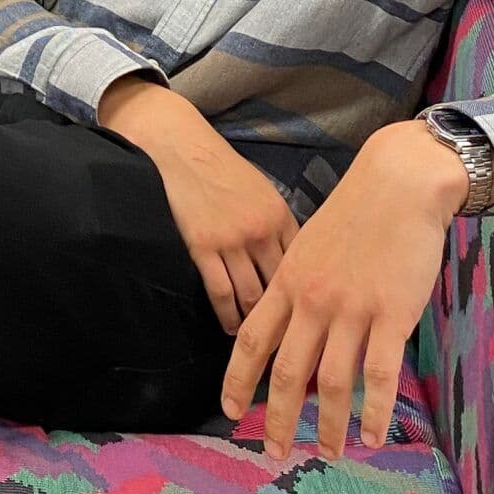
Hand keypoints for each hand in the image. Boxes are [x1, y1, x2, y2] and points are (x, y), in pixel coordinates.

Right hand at [101, 78, 299, 334]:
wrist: (182, 148)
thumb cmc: (223, 169)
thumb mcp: (263, 191)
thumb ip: (280, 226)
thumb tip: (298, 263)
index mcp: (281, 216)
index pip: (304, 268)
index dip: (309, 298)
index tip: (311, 320)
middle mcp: (262, 230)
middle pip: (282, 287)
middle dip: (289, 319)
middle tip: (291, 344)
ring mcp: (232, 240)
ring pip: (253, 296)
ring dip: (256, 324)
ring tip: (259, 343)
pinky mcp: (203, 246)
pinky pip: (221, 293)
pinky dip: (228, 317)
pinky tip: (230, 329)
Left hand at [220, 123, 467, 459]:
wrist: (397, 184)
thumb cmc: (355, 214)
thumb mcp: (309, 246)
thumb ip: (297, 287)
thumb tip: (290, 330)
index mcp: (288, 282)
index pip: (251, 340)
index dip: (237, 380)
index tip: (230, 412)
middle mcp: (312, 300)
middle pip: (285, 372)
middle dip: (277, 419)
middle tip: (274, 453)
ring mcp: (352, 310)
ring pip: (330, 383)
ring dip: (327, 426)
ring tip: (328, 453)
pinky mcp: (391, 315)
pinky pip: (378, 376)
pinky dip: (375, 413)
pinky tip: (373, 437)